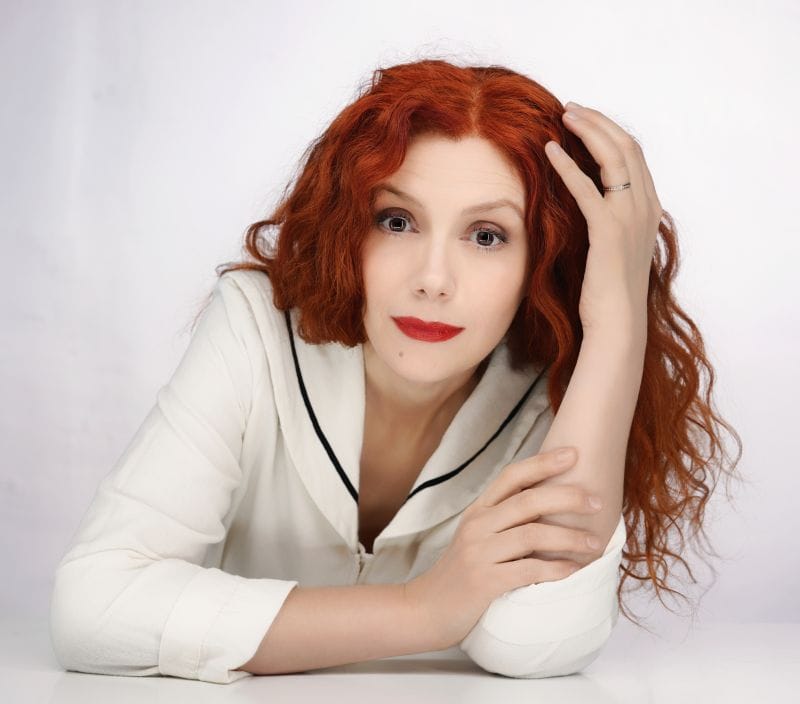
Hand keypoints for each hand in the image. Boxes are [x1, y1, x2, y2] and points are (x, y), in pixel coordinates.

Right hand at [404, 447, 604, 649]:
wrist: (428, 609)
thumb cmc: (463, 572)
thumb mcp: (478, 537)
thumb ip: (506, 519)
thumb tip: (552, 502)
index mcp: (478, 510)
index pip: (512, 476)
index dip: (543, 463)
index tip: (574, 453)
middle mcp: (477, 525)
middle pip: (528, 500)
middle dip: (568, 498)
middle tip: (598, 502)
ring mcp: (479, 552)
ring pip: (532, 534)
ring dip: (569, 538)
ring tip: (595, 544)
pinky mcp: (484, 581)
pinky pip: (527, 570)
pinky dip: (555, 570)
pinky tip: (573, 570)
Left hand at [544, 102, 662, 334]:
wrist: (618, 322)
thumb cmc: (609, 291)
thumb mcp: (613, 247)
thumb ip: (608, 221)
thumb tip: (587, 204)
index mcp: (649, 208)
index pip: (633, 155)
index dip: (609, 131)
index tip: (585, 118)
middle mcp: (646, 207)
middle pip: (627, 147)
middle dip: (599, 121)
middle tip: (571, 107)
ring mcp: (630, 217)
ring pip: (614, 158)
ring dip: (588, 131)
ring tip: (563, 115)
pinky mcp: (608, 231)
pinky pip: (587, 189)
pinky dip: (567, 166)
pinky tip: (549, 151)